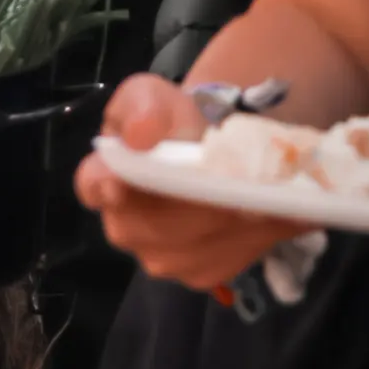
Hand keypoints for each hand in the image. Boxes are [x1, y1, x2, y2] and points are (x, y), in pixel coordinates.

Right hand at [76, 74, 300, 288]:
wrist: (209, 144)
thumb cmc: (172, 119)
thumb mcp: (151, 95)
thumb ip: (141, 108)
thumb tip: (139, 135)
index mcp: (103, 180)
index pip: (94, 187)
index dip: (110, 186)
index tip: (131, 181)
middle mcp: (127, 228)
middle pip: (160, 223)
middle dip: (199, 201)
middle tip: (238, 176)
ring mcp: (164, 259)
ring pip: (201, 242)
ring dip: (233, 217)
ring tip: (262, 190)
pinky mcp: (202, 273)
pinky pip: (231, 256)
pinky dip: (258, 233)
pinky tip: (274, 209)